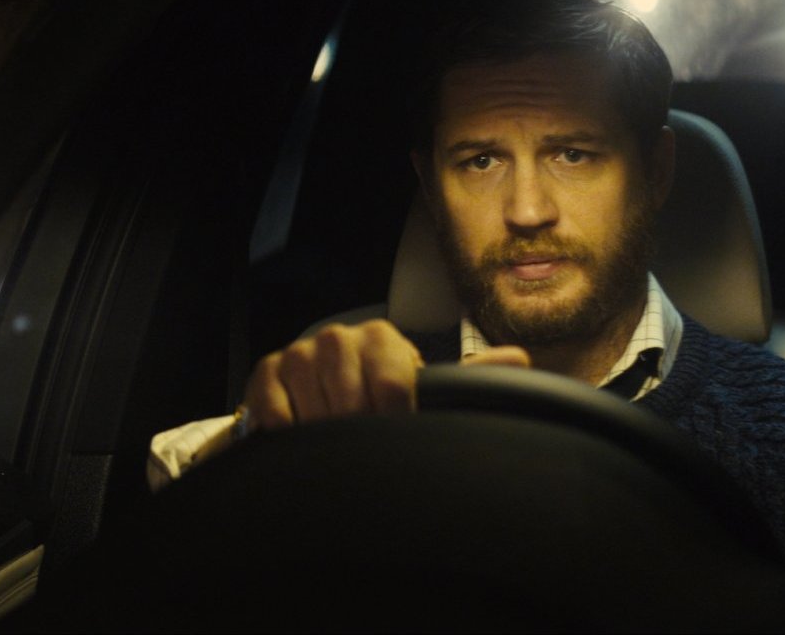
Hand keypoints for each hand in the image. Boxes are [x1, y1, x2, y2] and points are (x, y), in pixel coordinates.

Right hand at [242, 320, 532, 432]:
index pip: (393, 384)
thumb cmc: (379, 395)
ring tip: (338, 442)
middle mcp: (338, 339)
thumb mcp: (423, 386)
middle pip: (352, 403)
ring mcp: (299, 355)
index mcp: (383, 339)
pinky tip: (304, 437)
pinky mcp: (265, 375)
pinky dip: (291, 433)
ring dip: (327, 436)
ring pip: (316, 411)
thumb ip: (467, 376)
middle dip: (360, 433)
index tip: (397, 438)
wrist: (319, 395)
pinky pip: (276, 414)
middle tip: (365, 445)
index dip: (396, 420)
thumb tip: (518, 358)